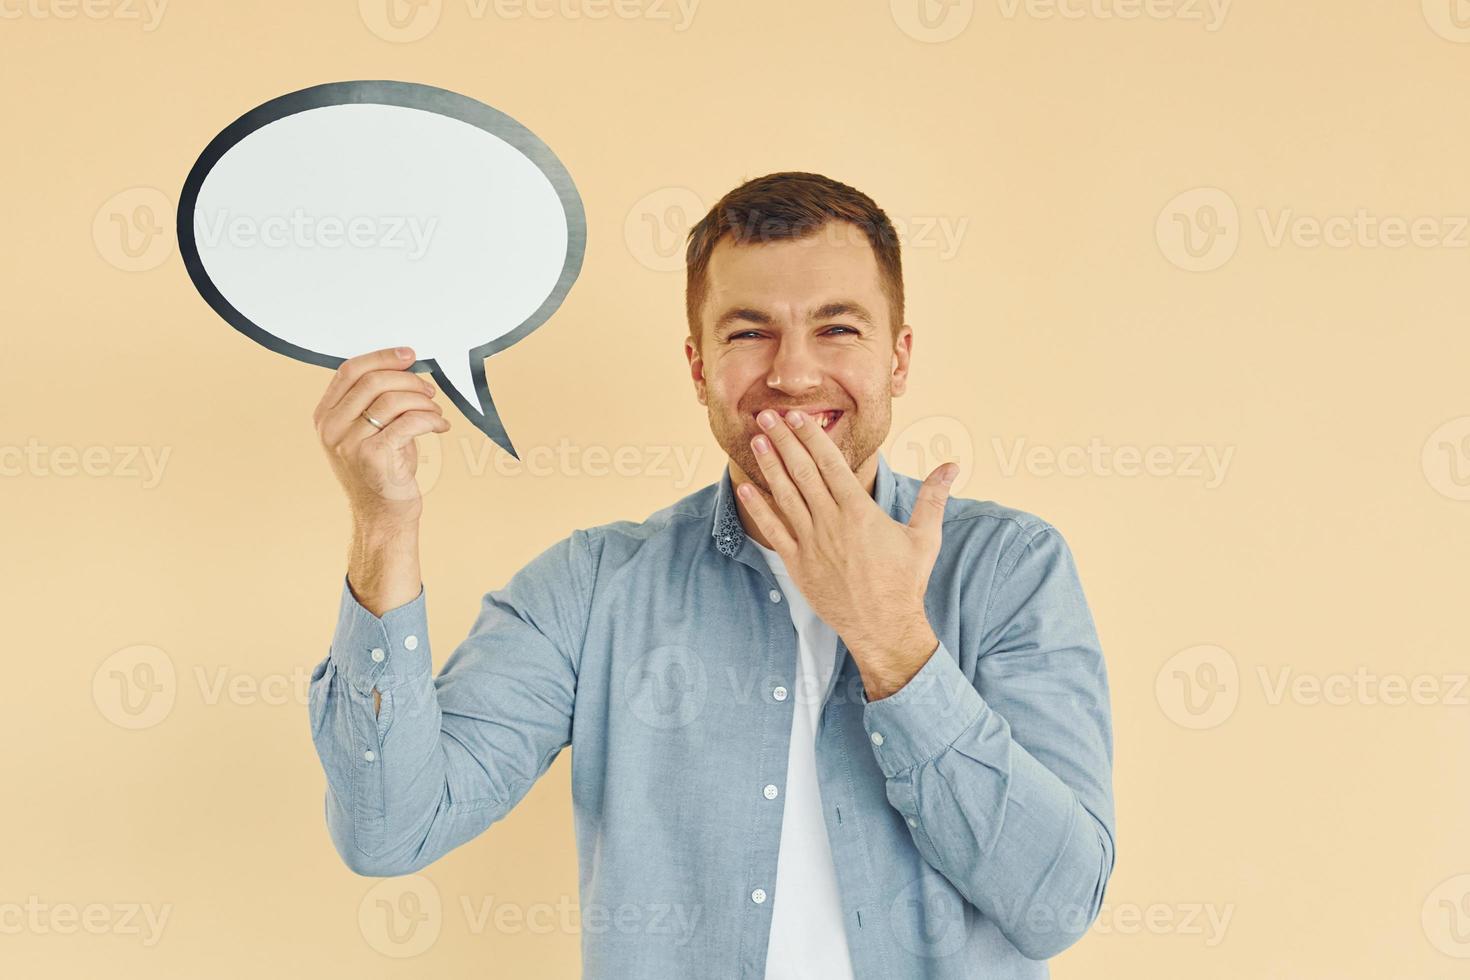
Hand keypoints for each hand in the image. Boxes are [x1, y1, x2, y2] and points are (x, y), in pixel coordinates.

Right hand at [313, 346, 448, 530]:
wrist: (382, 516)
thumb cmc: (381, 471)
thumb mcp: (367, 431)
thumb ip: (373, 400)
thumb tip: (403, 366)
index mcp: (325, 416)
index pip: (349, 370)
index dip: (382, 357)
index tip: (408, 355)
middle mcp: (331, 428)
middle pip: (373, 380)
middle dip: (409, 380)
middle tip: (429, 391)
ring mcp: (349, 443)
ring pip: (393, 400)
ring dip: (423, 402)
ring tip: (435, 413)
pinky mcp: (374, 457)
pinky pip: (409, 422)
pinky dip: (431, 419)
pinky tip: (440, 427)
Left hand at [738, 409, 956, 697]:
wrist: (883, 626)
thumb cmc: (905, 581)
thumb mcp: (925, 536)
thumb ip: (934, 497)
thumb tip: (953, 466)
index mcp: (860, 511)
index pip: (830, 464)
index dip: (812, 437)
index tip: (798, 416)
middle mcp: (832, 522)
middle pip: (803, 472)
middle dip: (784, 441)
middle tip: (768, 415)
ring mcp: (812, 543)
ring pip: (786, 496)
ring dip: (770, 466)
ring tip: (757, 440)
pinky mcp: (798, 564)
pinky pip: (774, 530)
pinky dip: (759, 508)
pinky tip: (746, 488)